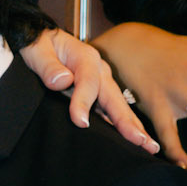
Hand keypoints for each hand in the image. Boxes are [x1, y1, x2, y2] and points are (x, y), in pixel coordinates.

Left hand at [20, 29, 158, 154]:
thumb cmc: (39, 44)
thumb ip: (47, 65)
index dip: (84, 102)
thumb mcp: (36, 49)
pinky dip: (125, 126)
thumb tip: (62, 81)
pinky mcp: (99, 93)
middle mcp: (99, 70)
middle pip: (114, 98)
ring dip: (134, 127)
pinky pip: (113, 111)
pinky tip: (135, 142)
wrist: (42, 39)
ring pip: (119, 107)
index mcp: (85, 57)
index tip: (80, 122)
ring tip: (149, 146)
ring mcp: (102, 83)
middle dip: (128, 122)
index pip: (88, 82)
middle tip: (141, 142)